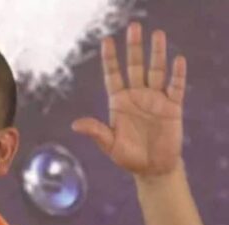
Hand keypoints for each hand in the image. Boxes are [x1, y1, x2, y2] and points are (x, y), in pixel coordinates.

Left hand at [72, 23, 185, 177]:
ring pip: (156, 71)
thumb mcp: (109, 145)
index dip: (110, 58)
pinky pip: (175, 87)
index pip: (113, 75)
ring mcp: (155, 99)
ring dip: (157, 53)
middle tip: (133, 27)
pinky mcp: (172, 107)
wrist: (152, 169)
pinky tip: (177, 60)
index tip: (106, 40)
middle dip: (133, 47)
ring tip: (157, 34)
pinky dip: (177, 74)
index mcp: (118, 102)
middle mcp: (136, 96)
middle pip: (134, 66)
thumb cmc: (128, 157)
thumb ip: (96, 132)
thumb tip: (75, 124)